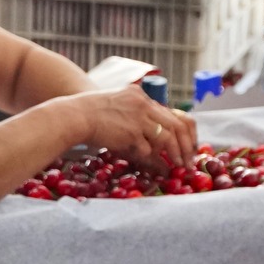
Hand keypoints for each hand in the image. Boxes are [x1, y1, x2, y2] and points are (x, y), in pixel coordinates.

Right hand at [63, 88, 197, 171]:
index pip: (174, 114)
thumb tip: (157, 152)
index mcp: (140, 97)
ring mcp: (138, 116)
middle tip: (189, 162)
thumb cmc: (91, 118)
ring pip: (167, 136)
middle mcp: (143, 104)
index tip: (189, 147)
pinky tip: (153, 165)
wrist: (74, 116)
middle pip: (177, 125)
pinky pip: (148, 148)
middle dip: (187, 146)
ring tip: (178, 166)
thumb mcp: (119, 115)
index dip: (186, 133)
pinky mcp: (131, 131)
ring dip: (176, 153)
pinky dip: (152, 158)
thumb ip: (139, 129)